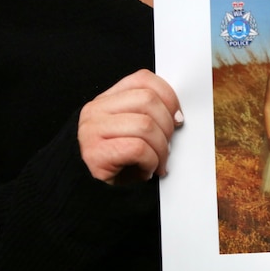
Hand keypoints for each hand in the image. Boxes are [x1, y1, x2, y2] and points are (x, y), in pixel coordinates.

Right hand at [78, 69, 182, 184]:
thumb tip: (177, 115)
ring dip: (161, 149)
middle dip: (167, 125)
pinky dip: (151, 162)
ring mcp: (93, 130)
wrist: (91, 191)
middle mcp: (97, 110)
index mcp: (108, 100)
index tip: (177, 117)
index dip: (168, 96)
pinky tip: (146, 170)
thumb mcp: (133, 131)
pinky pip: (138, 148)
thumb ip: (149, 114)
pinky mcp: (95, 153)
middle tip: (167, 145)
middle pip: (148, 100)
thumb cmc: (119, 161)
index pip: (143, 79)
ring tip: (158, 162)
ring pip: (145, 125)